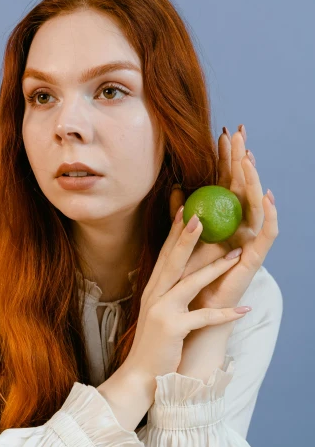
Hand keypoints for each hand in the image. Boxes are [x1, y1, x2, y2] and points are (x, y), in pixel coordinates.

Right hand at [120, 203, 250, 384]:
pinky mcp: (173, 329)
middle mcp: (155, 296)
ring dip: (214, 268)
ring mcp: (162, 311)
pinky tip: (243, 310)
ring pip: (190, 283)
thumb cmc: (154, 345)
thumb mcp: (159, 313)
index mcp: (153, 290)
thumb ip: (169, 294)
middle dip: (187, 237)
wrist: (139, 376)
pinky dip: (225, 314)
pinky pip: (203, 317)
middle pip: (173, 261)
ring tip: (234, 254)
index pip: (166, 256)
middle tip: (201, 215)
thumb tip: (184, 276)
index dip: (175, 232)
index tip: (185, 210)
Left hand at [169, 124, 278, 311]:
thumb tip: (176, 188)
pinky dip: (269, 214)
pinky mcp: (254, 258)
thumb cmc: (189, 281)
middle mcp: (238, 228)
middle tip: (239, 134)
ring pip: (255, 204)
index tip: (223, 134)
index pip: (225, 183)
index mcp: (222, 222)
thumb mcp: (182, 243)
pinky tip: (267, 196)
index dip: (225, 159)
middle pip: (242, 188)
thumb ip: (181, 217)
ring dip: (253, 180)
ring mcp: (248, 241)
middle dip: (240, 160)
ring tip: (248, 158)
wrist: (194, 312)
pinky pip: (267, 233)